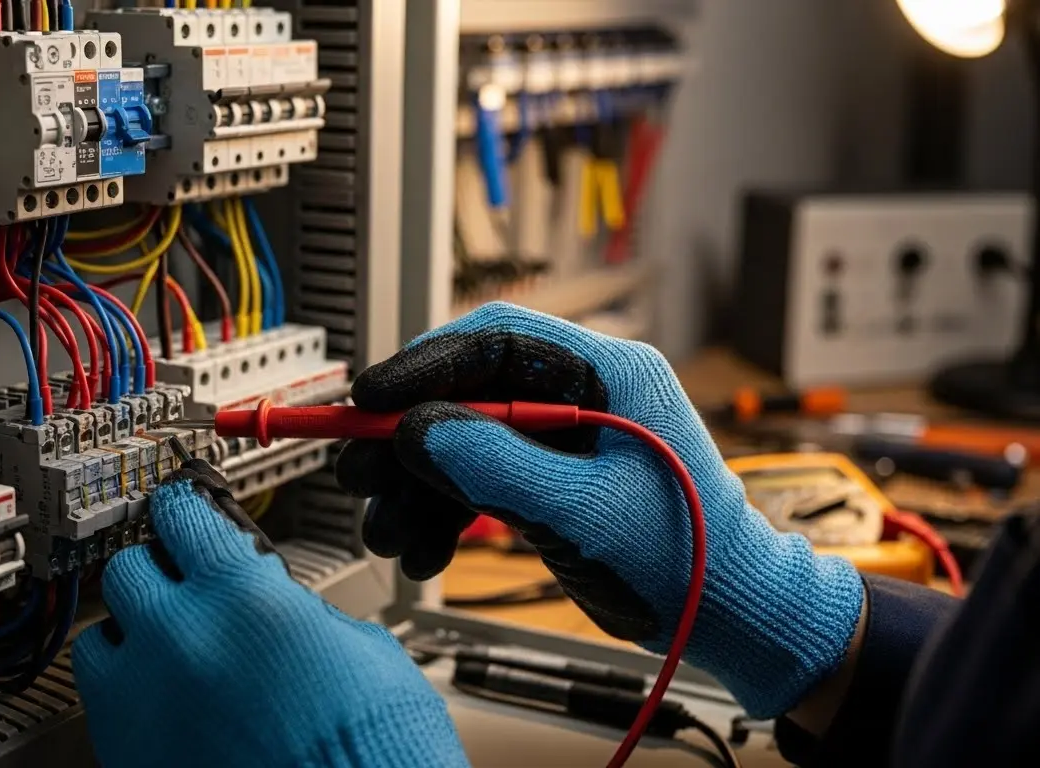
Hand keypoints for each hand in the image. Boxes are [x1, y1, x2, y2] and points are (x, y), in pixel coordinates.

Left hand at [72, 463, 467, 767]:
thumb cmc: (375, 753)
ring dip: (135, 629)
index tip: (185, 509)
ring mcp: (145, 699)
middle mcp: (180, 637)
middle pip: (131, 567)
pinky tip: (162, 697)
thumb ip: (307, 614)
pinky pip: (102, 700)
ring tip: (172, 647)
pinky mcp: (128, 754)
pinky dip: (126, 688)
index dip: (187, 507)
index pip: (183, 515)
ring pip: (103, 632)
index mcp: (242, 596)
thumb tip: (285, 609)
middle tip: (188, 583)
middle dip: (161, 570)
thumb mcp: (367, 652)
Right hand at [335, 302, 863, 717]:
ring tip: (386, 532)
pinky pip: (479, 480)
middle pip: (467, 392)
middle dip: (407, 438)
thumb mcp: (582, 509)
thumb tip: (418, 429)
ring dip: (416, 487)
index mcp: (605, 372)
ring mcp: (562, 438)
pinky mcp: (550, 479)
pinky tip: (421, 549)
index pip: (494, 341)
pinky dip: (444, 513)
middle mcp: (579, 393)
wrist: (729, 615)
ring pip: (464, 441)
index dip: (422, 365)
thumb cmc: (686, 557)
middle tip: (359, 472)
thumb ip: (496, 463)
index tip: (368, 398)